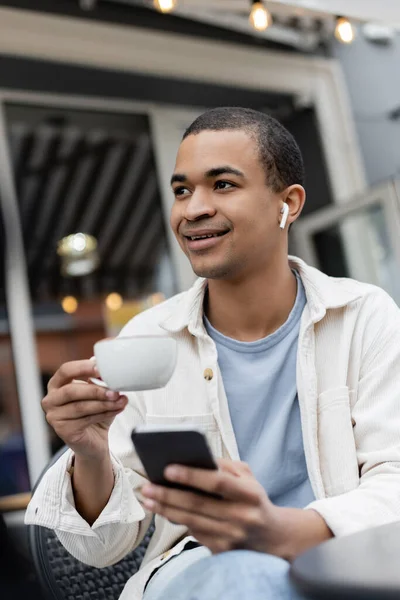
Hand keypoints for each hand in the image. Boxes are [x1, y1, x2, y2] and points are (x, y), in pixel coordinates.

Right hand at [42, 360, 127, 459]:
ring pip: (81, 406)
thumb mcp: (97, 393)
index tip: (100, 369)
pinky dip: (104, 414)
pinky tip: (116, 410)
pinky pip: (86, 420)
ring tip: (120, 401)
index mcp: (57, 384)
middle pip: (71, 390)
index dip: (83, 368)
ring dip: (104, 403)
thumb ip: (98, 380)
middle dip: (96, 390)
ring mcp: (54, 416)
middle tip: (115, 391)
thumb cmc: (94, 412)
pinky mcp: (62, 431)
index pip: (66, 370)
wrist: (93, 440)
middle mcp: (51, 399)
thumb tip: (105, 369)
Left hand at [141, 459, 331, 558]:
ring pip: (191, 521)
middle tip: (147, 486)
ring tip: (148, 498)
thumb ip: (223, 465)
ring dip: (166, 509)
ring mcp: (231, 537)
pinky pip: (194, 533)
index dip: (192, 475)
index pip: (217, 482)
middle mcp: (241, 517)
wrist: (272, 536)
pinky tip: (164, 510)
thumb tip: (193, 458)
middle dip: (168, 494)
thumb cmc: (254, 499)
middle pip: (197, 504)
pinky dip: (177, 521)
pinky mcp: (222, 552)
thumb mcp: (247, 476)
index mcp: (250, 493)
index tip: (168, 468)